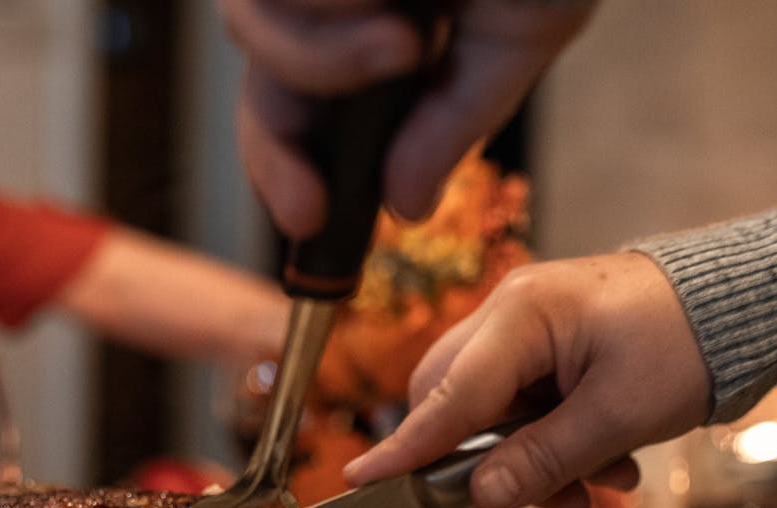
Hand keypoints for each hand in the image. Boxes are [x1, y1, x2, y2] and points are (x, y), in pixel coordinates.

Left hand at [221, 0, 596, 236]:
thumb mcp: (522, 32)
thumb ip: (456, 120)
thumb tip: (406, 207)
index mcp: (378, 25)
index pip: (298, 107)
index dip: (285, 166)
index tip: (310, 217)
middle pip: (259, 76)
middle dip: (284, 134)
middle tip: (315, 191)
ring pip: (254, 25)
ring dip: (322, 54)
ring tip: (405, 31)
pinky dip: (332, 3)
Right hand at [343, 252, 713, 507]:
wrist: (748, 305)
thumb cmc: (690, 343)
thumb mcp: (619, 415)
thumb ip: (543, 458)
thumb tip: (481, 497)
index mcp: (523, 316)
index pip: (448, 394)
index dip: (408, 446)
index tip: (362, 480)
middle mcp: (515, 315)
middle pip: (459, 403)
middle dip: (489, 463)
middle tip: (528, 503)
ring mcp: (534, 332)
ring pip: (496, 414)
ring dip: (536, 463)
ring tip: (596, 491)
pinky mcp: (555, 350)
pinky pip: (530, 408)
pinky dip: (560, 445)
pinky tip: (611, 467)